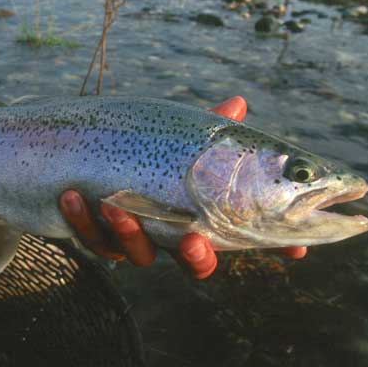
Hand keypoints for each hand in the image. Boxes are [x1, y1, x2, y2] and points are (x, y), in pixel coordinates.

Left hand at [59, 96, 307, 278]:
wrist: (84, 155)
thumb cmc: (142, 146)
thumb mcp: (173, 135)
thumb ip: (202, 126)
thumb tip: (237, 102)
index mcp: (198, 214)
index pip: (239, 238)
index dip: (271, 247)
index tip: (296, 250)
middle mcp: (169, 236)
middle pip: (194, 263)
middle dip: (196, 257)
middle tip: (194, 238)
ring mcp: (132, 240)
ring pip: (135, 254)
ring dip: (126, 231)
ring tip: (113, 205)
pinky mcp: (96, 237)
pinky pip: (90, 238)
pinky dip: (81, 220)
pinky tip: (71, 196)